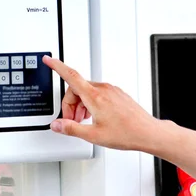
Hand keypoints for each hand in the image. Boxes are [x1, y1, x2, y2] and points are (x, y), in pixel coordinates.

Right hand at [43, 56, 161, 150]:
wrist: (147, 132)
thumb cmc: (126, 132)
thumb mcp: (93, 135)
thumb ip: (71, 128)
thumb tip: (57, 125)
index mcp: (95, 96)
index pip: (71, 75)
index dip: (57, 66)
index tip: (49, 60)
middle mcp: (103, 89)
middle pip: (77, 88)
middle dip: (70, 104)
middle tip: (71, 120)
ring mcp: (112, 91)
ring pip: (88, 91)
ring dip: (81, 104)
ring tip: (83, 121)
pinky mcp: (118, 94)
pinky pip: (99, 93)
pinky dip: (92, 103)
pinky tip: (95, 117)